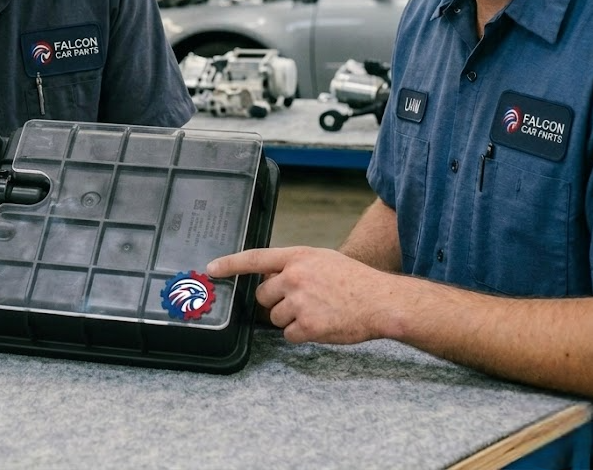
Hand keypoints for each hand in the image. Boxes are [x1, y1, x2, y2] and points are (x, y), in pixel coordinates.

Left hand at [207, 246, 393, 344]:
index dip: (230, 264)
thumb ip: (294, 265)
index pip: (255, 258)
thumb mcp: (321, 260)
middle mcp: (295, 277)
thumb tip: (269, 275)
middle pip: (263, 295)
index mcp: (297, 257)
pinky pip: (288, 335)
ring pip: (274, 317)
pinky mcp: (307, 325)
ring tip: (317, 312)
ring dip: (290, 319)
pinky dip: (300, 334)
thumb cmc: (354, 281)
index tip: (212, 269)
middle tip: (302, 301)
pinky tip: (320, 325)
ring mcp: (300, 302)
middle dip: (276, 301)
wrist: (380, 302)